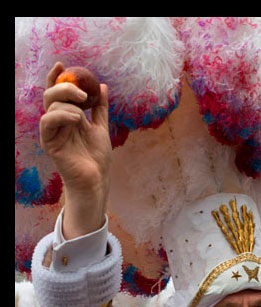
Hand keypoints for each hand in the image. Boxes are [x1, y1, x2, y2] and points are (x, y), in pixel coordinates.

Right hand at [40, 62, 111, 238]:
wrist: (97, 178)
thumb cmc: (98, 157)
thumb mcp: (101, 127)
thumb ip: (100, 108)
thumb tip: (102, 86)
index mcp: (67, 117)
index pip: (57, 93)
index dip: (56, 77)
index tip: (63, 64)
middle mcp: (57, 123)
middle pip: (50, 95)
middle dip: (64, 87)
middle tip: (82, 93)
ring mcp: (52, 133)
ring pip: (50, 107)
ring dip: (69, 105)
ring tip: (84, 116)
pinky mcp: (49, 143)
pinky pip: (47, 122)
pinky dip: (62, 115)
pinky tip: (76, 120)